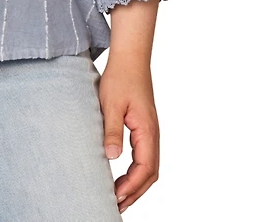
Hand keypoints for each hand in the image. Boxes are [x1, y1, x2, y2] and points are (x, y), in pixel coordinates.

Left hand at [99, 57, 159, 213]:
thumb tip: (112, 157)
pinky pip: (144, 157)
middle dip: (135, 192)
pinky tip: (123, 176)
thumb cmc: (120, 78)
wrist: (130, 59)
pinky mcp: (144, 128)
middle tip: (116, 205)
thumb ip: (112, 131)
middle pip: (150, 173)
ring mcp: (150, 132)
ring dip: (136, 184)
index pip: (144, 168)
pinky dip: (136, 172)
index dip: (131, 186)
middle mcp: (153, 134)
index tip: (116, 197)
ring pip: (149, 167)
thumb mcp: (111, 104)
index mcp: (147, 130)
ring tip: (119, 197)